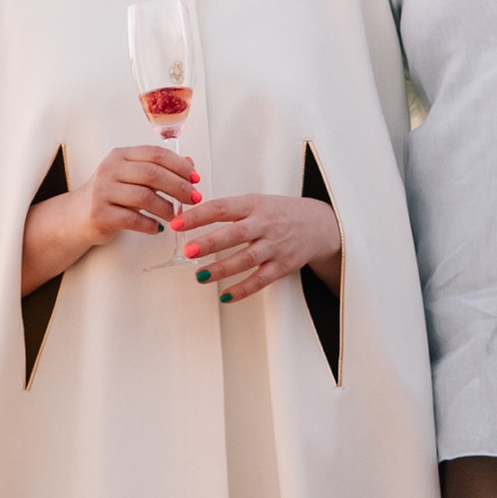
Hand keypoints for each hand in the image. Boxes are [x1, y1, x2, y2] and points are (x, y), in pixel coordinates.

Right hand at [78, 141, 203, 244]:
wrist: (77, 216)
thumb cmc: (110, 196)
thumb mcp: (132, 177)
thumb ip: (159, 169)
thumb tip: (190, 164)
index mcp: (121, 155)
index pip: (155, 154)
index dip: (179, 166)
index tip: (195, 178)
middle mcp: (110, 169)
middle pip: (152, 174)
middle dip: (178, 187)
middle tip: (194, 198)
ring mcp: (102, 191)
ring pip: (144, 197)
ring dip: (166, 208)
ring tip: (177, 217)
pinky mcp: (99, 213)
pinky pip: (132, 219)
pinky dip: (150, 224)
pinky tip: (158, 227)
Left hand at [178, 189, 341, 302]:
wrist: (318, 225)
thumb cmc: (280, 213)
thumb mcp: (256, 202)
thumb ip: (228, 210)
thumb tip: (190, 216)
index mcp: (254, 205)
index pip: (222, 208)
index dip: (199, 216)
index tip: (178, 223)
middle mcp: (265, 225)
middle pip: (236, 234)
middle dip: (210, 243)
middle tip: (189, 251)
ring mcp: (274, 246)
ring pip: (246, 259)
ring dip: (222, 269)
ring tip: (200, 276)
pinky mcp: (282, 266)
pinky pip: (261, 280)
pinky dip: (242, 289)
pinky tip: (225, 295)